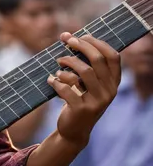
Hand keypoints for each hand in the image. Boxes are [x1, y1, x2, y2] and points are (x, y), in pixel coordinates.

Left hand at [48, 32, 120, 147]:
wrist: (74, 130)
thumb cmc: (78, 97)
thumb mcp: (86, 81)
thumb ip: (81, 60)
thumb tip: (65, 35)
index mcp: (113, 82)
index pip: (113, 56)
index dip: (97, 42)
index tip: (80, 36)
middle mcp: (109, 91)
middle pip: (97, 59)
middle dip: (80, 46)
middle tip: (65, 40)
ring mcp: (97, 101)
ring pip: (83, 71)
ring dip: (67, 62)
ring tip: (58, 64)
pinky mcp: (82, 109)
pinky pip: (67, 88)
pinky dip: (56, 81)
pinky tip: (51, 80)